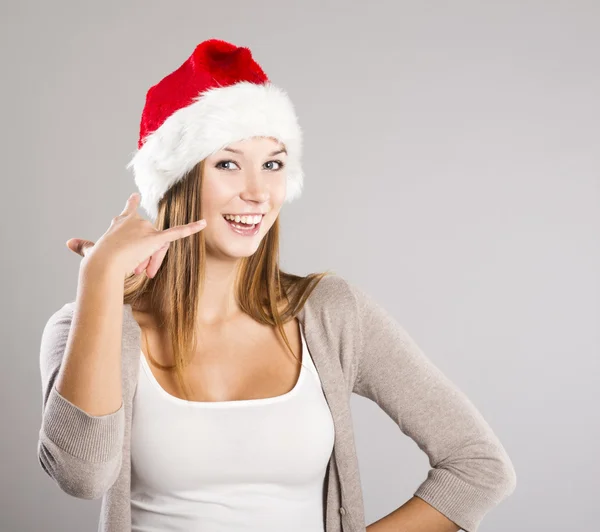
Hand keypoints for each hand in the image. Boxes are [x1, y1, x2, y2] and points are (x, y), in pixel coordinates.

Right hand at [66, 192, 206, 278]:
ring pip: (156, 248)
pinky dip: (191, 228)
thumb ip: (84, 246)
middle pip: (148, 240)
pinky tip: (204, 223)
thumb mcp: (91, 251)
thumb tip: (70, 243)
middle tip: (139, 273)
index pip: (128, 212)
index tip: (134, 196)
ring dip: (148, 262)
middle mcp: (135, 221)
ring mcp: (146, 228)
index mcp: (120, 222)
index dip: (130, 206)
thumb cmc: (96, 261)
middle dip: (144, 258)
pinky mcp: (156, 238)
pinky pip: (177, 233)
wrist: (103, 264)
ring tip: (138, 271)